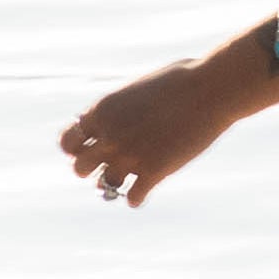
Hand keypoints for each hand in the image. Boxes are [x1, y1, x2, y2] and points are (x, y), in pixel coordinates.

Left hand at [61, 50, 254, 207]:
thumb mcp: (140, 87)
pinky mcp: (154, 173)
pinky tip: (146, 191)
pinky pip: (133, 198)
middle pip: (79, 168)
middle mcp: (110, 137)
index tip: (91, 147)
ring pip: (104, 186)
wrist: (210, 90)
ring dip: (115, 183)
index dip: (77, 147)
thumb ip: (123, 107)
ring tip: (128, 180)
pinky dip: (138, 197)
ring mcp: (130, 157)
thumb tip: (124, 115)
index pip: (68, 141)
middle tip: (109, 164)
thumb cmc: (182, 79)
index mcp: (103, 111)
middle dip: (92, 168)